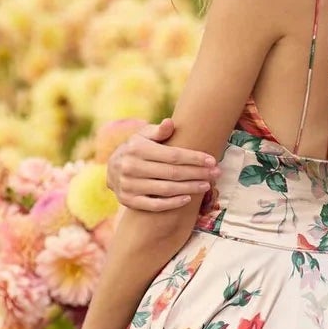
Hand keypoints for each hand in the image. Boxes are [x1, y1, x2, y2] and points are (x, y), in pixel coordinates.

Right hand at [105, 115, 219, 212]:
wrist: (110, 170)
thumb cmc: (135, 150)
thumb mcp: (142, 136)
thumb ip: (157, 131)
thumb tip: (170, 123)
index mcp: (137, 148)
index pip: (173, 155)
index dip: (194, 158)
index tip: (212, 161)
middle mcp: (131, 167)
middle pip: (173, 173)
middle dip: (197, 173)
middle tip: (216, 174)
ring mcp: (129, 185)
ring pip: (166, 189)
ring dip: (190, 188)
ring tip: (206, 185)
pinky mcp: (128, 201)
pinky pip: (155, 205)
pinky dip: (172, 203)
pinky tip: (188, 199)